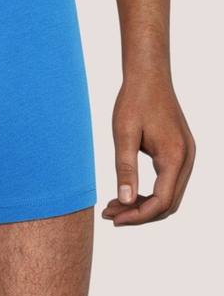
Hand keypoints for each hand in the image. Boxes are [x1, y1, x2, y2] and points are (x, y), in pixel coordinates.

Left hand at [102, 77, 195, 225]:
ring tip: (114, 205)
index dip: (137, 216)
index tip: (113, 219)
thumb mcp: (123, 135)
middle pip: (168, 203)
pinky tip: (126, 191)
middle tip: (109, 215)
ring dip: (143, 204)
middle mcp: (187, 159)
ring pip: (169, 195)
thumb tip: (124, 200)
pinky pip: (168, 182)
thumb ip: (125, 169)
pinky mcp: (180, 152)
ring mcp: (186, 156)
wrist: (148, 76)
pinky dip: (149, 192)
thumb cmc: (133, 101)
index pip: (161, 201)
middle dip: (139, 213)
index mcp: (175, 156)